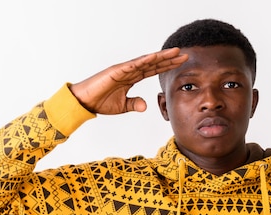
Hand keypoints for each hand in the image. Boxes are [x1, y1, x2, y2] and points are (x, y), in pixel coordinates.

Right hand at [69, 48, 186, 114]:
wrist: (85, 102)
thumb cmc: (100, 102)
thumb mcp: (122, 106)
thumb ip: (134, 104)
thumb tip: (145, 106)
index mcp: (131, 78)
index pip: (153, 70)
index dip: (166, 66)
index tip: (180, 63)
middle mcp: (129, 71)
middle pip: (153, 63)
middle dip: (169, 59)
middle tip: (184, 54)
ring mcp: (123, 69)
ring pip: (145, 61)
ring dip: (160, 57)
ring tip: (174, 52)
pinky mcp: (116, 71)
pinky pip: (132, 65)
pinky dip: (143, 61)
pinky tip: (154, 57)